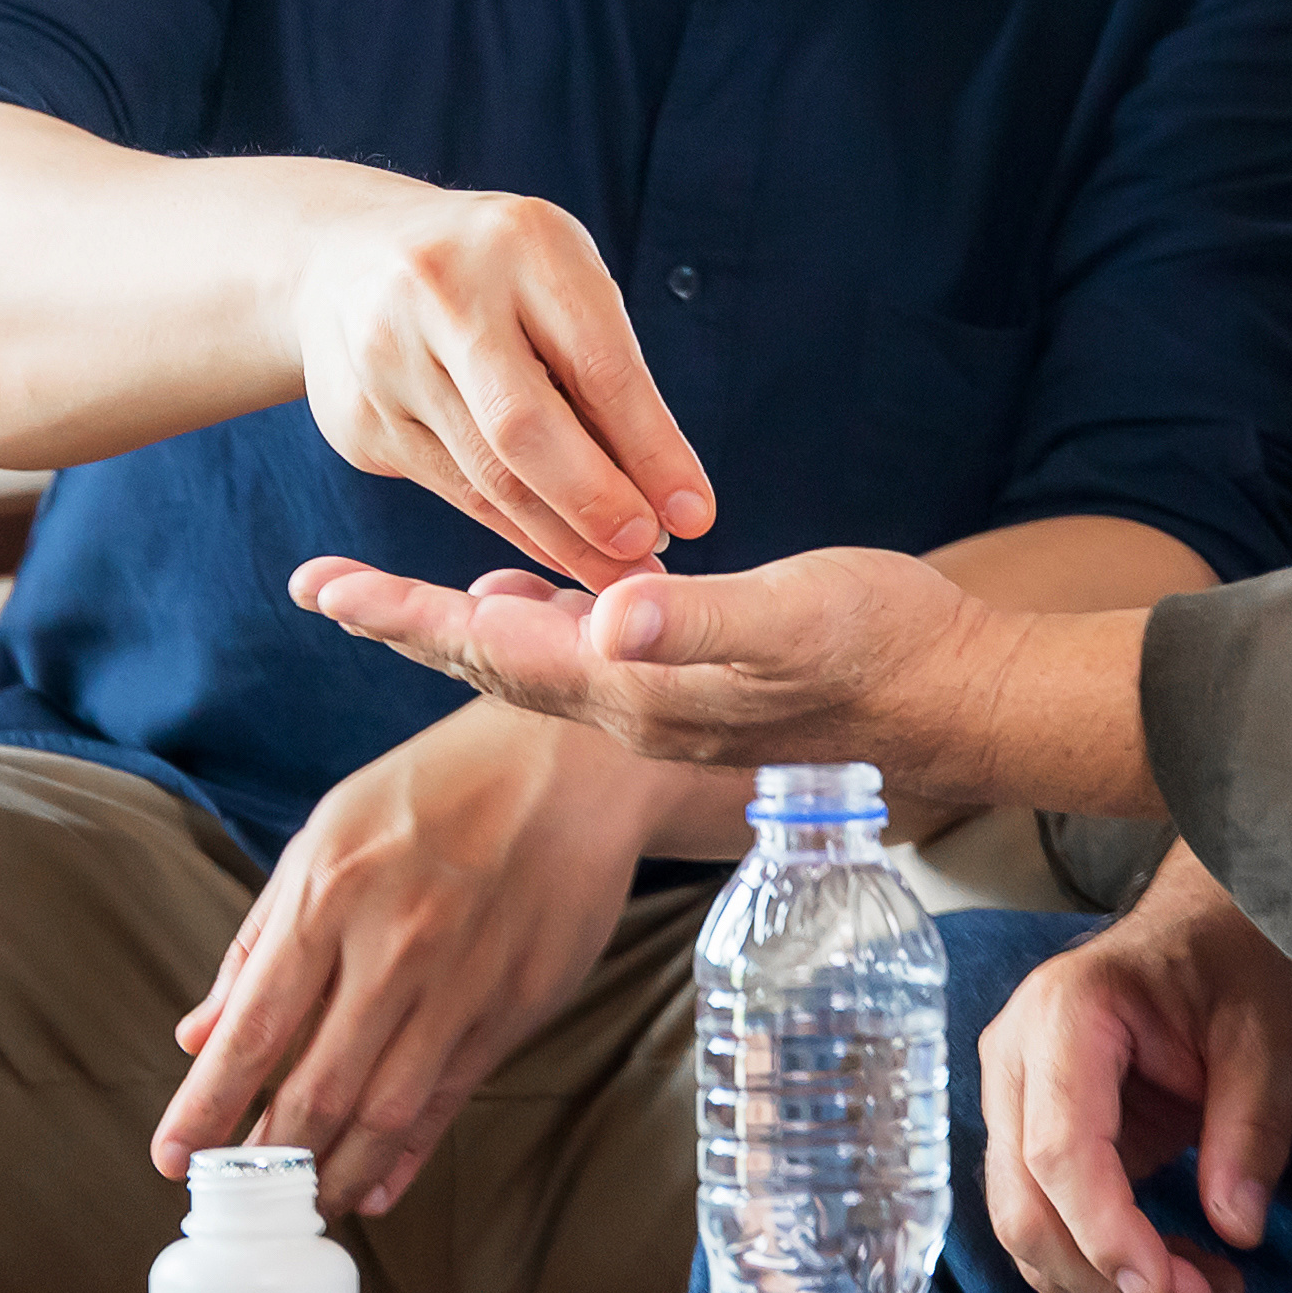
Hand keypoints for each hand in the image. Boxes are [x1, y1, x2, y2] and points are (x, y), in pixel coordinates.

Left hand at [150, 700, 666, 1218]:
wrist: (570, 760)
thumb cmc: (435, 790)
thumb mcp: (327, 834)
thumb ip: (260, 939)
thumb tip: (199, 1033)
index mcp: (330, 891)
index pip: (254, 1026)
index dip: (207, 1104)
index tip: (170, 1159)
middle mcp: (394, 944)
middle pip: (317, 1087)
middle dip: (267, 1159)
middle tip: (237, 1199)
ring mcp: (462, 982)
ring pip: (385, 1112)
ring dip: (335, 1173)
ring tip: (301, 1202)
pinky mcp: (516, 1006)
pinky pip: (450, 1100)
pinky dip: (408, 1156)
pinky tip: (374, 1186)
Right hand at [286, 177, 718, 584]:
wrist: (344, 259)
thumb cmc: (494, 277)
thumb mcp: (557, 283)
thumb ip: (606, 374)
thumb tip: (669, 498)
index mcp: (522, 241)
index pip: (598, 364)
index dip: (652, 450)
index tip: (697, 516)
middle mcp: (445, 292)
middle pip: (526, 426)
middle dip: (596, 503)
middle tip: (648, 557)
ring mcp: (388, 356)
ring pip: (487, 473)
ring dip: (560, 537)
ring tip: (616, 573)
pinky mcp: (359, 417)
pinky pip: (452, 489)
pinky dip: (512, 529)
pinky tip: (555, 551)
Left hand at [290, 544, 1137, 816]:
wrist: (971, 698)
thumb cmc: (891, 647)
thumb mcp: (796, 619)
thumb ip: (701, 622)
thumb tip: (606, 621)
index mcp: (641, 691)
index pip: (491, 649)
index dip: (402, 615)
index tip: (321, 585)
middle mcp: (639, 707)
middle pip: (492, 663)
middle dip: (403, 624)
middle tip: (322, 585)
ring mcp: (671, 702)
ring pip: (537, 663)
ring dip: (463, 626)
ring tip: (399, 596)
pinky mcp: (704, 685)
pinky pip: (591, 657)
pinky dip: (542, 622)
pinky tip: (530, 593)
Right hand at [978, 854, 1291, 1292]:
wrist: (1204, 926)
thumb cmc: (1231, 965)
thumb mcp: (1267, 1036)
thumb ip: (1251, 1130)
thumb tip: (1237, 1229)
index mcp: (1066, 1015)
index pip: (1059, 1151)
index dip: (1105, 1235)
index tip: (1169, 1291)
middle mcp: (1016, 1056)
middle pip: (1025, 1205)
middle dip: (1106, 1277)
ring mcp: (1013, 1096)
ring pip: (1025, 1227)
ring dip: (1104, 1283)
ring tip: (1205, 1290)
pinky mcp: (1031, 1131)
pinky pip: (1045, 1219)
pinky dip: (1100, 1263)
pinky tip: (1173, 1267)